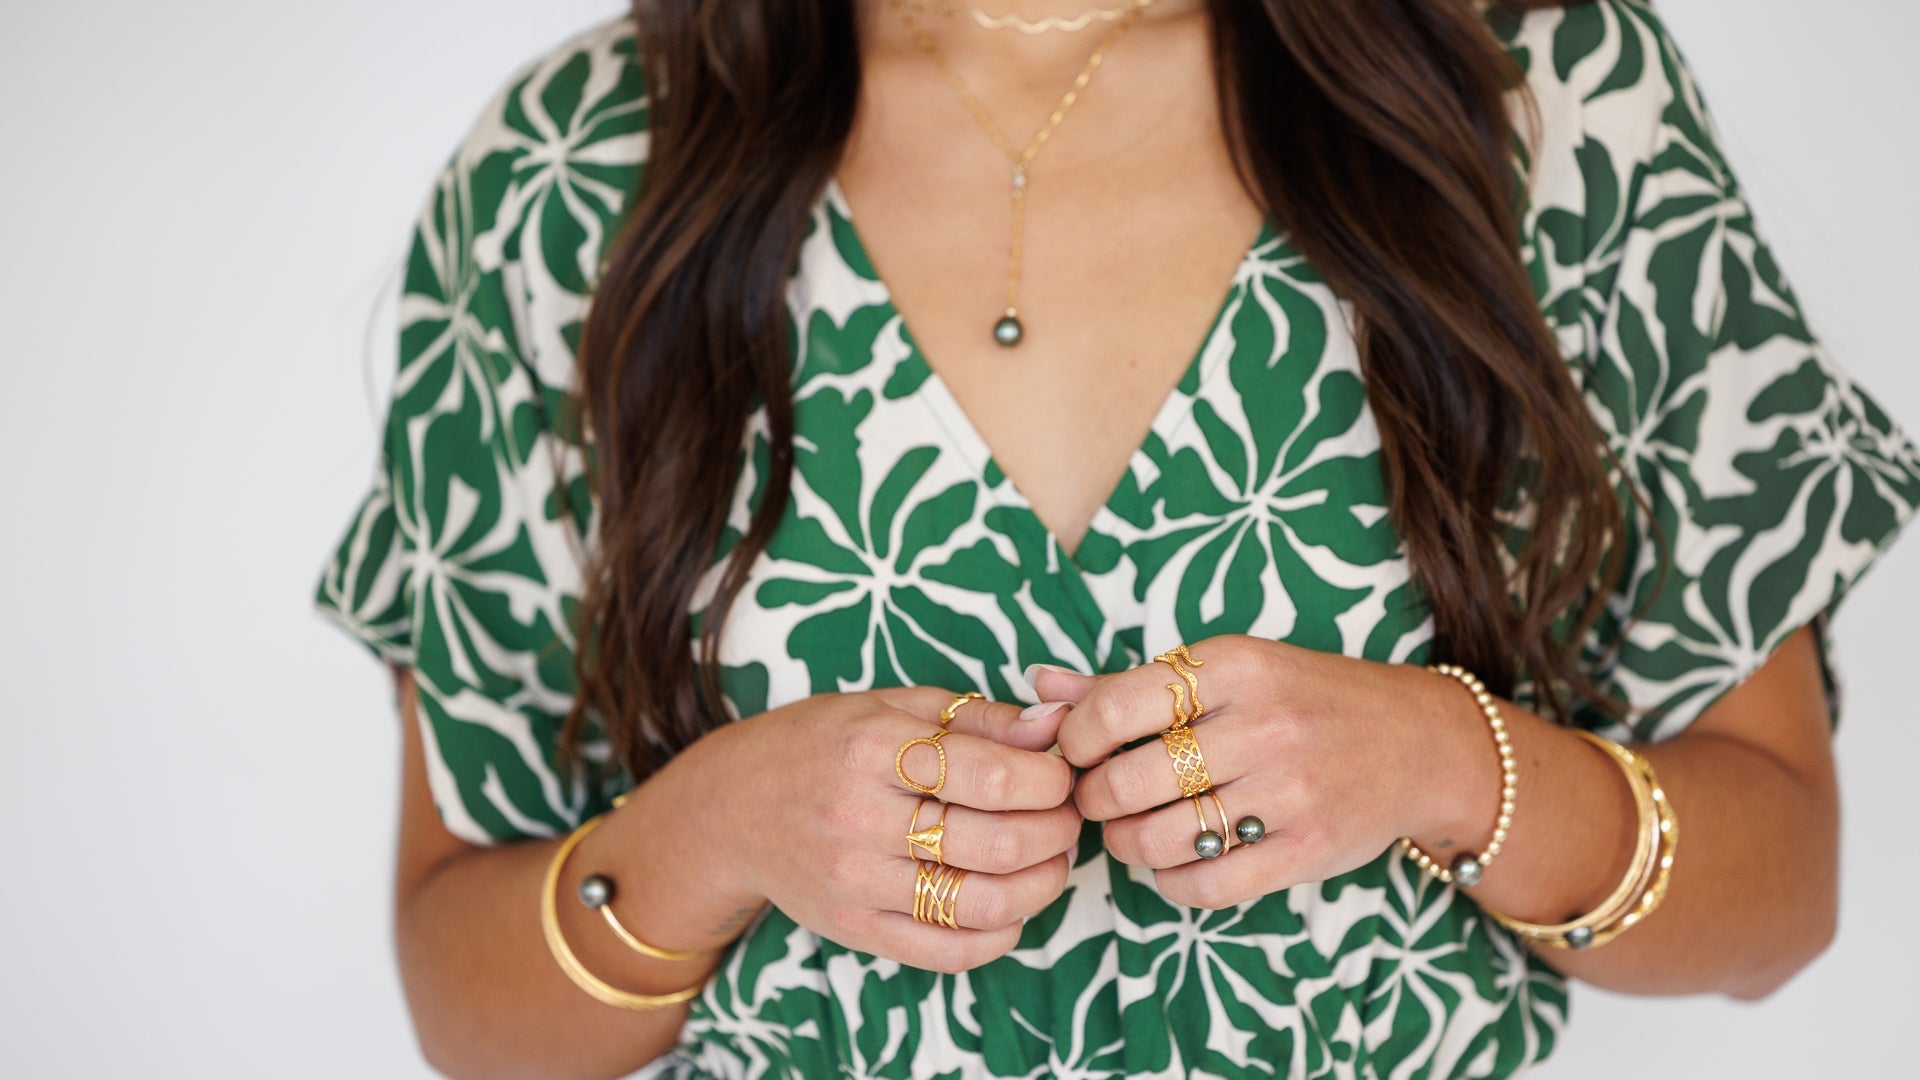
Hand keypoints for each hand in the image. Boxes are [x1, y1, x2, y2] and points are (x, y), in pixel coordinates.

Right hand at [700, 687, 1080, 972]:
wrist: (729, 812)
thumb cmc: (822, 745)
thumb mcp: (890, 706)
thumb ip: (978, 717)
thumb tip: (1056, 724)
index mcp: (871, 747)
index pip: (992, 776)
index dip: (1050, 781)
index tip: (1062, 775)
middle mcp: (859, 817)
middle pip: (997, 843)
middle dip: (1057, 831)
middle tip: (1068, 817)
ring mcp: (855, 880)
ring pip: (982, 902)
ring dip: (1042, 885)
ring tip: (1051, 860)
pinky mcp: (854, 927)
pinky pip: (947, 950)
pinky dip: (1000, 935)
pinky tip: (1013, 907)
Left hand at [1033, 637, 1485, 909]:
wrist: (1421, 742)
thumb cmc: (1305, 699)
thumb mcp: (1228, 670)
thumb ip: (1130, 685)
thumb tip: (1040, 687)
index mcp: (1234, 666)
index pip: (1114, 708)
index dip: (1075, 740)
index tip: (1078, 752)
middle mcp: (1262, 725)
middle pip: (1128, 783)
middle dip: (1094, 801)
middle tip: (1100, 800)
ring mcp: (1288, 791)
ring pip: (1159, 840)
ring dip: (1127, 845)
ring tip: (1133, 831)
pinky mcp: (1307, 849)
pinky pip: (1206, 884)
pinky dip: (1172, 883)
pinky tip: (1174, 863)